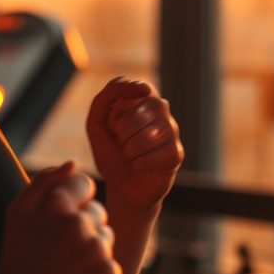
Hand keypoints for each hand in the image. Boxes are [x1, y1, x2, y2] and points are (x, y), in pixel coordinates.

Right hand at [0, 162, 120, 273]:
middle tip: (58, 252)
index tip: (57, 225)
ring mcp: (97, 249)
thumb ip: (43, 182)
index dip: (70, 203)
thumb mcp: (16, 216)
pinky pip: (111, 263)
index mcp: (57, 203)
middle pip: (97, 211)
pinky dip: (98, 273)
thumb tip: (72, 164)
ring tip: (67, 269)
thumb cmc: (17, 264)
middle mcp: (80, 222)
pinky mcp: (109, 273)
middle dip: (82, 227)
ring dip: (91, 249)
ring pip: (105, 237)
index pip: (83, 183)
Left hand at [86, 77, 183, 211]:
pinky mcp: (176, 153)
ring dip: (128, 152)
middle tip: (123, 145)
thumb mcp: (97, 120)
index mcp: (142, 96)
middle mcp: (161, 108)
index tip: (114, 126)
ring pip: (143, 138)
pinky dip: (137, 165)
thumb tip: (143, 89)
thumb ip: (109, 95)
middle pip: (132, 118)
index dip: (114, 115)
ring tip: (130, 156)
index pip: (126, 92)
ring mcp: (172, 130)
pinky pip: (152, 156)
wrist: (121, 185)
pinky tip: (139, 167)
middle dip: (119, 137)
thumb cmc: (111, 150)